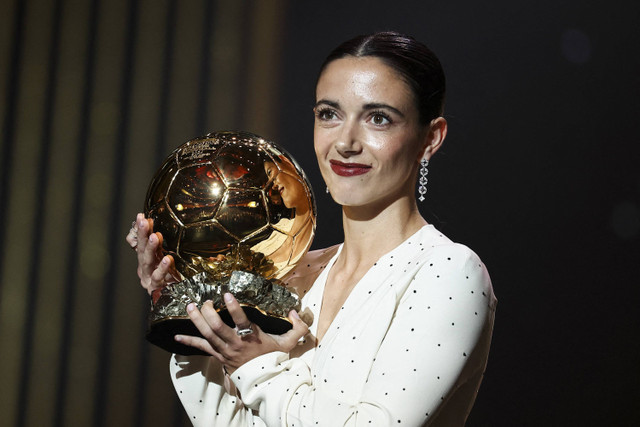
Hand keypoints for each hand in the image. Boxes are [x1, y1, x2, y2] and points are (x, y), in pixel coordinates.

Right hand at [126, 213, 179, 294]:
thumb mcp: (163, 258)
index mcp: (146, 258)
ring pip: (148, 261)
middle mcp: (145, 267)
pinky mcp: (156, 288)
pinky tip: (168, 259)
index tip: (141, 216)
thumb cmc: (169, 276)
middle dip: (143, 235)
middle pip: (142, 249)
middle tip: (144, 222)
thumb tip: (153, 223)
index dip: (140, 230)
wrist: (173, 299)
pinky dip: (162, 268)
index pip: (140, 241)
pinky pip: (159, 277)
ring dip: (151, 248)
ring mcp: (149, 277)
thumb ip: (158, 244)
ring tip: (155, 236)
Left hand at [176, 293, 308, 373]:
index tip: (226, 294)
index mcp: (251, 337)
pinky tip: (176, 336)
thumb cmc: (274, 358)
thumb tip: (296, 311)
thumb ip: (297, 327)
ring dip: (197, 321)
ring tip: (189, 307)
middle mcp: (235, 343)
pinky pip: (201, 348)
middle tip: (204, 300)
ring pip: (207, 335)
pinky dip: (188, 342)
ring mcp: (225, 350)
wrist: (264, 380)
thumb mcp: (289, 343)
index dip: (233, 307)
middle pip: (217, 327)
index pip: (241, 320)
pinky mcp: (218, 356)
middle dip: (208, 313)